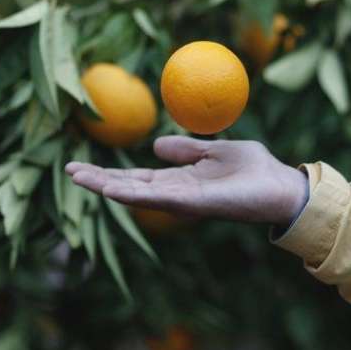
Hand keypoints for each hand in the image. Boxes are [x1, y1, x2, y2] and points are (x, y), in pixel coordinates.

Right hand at [65, 136, 308, 226]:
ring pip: (138, 194)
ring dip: (109, 187)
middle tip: (68, 171)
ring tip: (80, 178)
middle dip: (99, 180)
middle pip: (130, 186)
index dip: (110, 172)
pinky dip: (136, 194)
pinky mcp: (196, 204)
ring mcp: (184, 201)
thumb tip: (155, 145)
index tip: (81, 165)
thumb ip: (186, 151)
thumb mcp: (214, 151)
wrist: (282, 185)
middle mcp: (177, 193)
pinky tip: (114, 189)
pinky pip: (160, 198)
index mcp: (180, 180)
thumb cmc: (254, 169)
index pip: (137, 176)